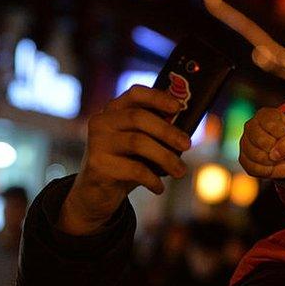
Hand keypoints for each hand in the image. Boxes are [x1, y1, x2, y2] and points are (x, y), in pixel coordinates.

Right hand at [60, 86, 191, 234]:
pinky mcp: (98, 164)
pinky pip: (134, 169)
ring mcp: (97, 142)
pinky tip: (159, 188)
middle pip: (138, 117)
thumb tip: (186, 133)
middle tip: (187, 144)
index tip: (179, 107)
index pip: (135, 94)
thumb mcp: (142, 143)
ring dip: (166, 157)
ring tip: (180, 171)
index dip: (158, 97)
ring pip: (138, 142)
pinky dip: (152, 179)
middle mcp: (102, 122)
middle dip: (167, 131)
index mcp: (115, 110)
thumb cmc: (128, 162)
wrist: (97, 192)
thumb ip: (158, 133)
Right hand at [238, 108, 284, 178]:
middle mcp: (250, 126)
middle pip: (261, 141)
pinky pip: (253, 169)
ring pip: (256, 156)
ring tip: (277, 156)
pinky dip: (267, 170)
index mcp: (264, 115)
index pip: (271, 125)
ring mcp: (244, 142)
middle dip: (277, 149)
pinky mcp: (243, 159)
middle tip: (281, 148)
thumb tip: (273, 155)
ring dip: (272, 161)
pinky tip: (271, 164)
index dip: (283, 135)